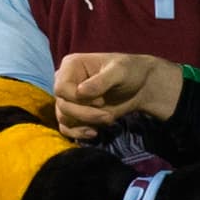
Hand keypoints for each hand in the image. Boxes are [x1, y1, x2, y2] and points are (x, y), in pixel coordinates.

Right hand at [54, 52, 181, 138]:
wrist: (139, 87)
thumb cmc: (129, 72)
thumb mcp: (119, 71)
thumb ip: (101, 81)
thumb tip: (80, 92)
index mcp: (71, 65)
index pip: (61, 88)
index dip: (78, 98)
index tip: (101, 100)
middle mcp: (65, 82)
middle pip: (62, 105)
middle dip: (85, 114)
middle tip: (108, 117)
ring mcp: (69, 99)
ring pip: (64, 118)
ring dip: (85, 123)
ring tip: (107, 119)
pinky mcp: (75, 114)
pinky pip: (66, 128)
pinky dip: (78, 133)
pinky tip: (94, 132)